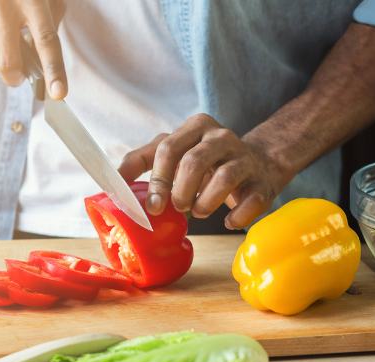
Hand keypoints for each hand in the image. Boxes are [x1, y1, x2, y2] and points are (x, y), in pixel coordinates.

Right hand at [0, 0, 66, 97]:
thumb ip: (50, 27)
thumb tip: (44, 66)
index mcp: (33, 2)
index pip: (46, 41)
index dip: (54, 70)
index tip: (58, 93)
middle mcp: (3, 7)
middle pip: (9, 62)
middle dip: (17, 78)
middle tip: (21, 77)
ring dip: (3, 65)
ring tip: (7, 45)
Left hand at [119, 114, 293, 229]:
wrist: (260, 163)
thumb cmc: (208, 162)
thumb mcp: (175, 151)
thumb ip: (143, 160)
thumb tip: (111, 181)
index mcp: (196, 126)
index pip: (168, 148)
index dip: (157, 180)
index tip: (151, 206)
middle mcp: (222, 137)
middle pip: (194, 162)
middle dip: (180, 192)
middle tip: (177, 208)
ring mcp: (245, 158)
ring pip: (223, 178)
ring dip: (205, 203)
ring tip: (199, 211)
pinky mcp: (263, 182)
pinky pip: (250, 201)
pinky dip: (235, 216)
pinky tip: (227, 220)